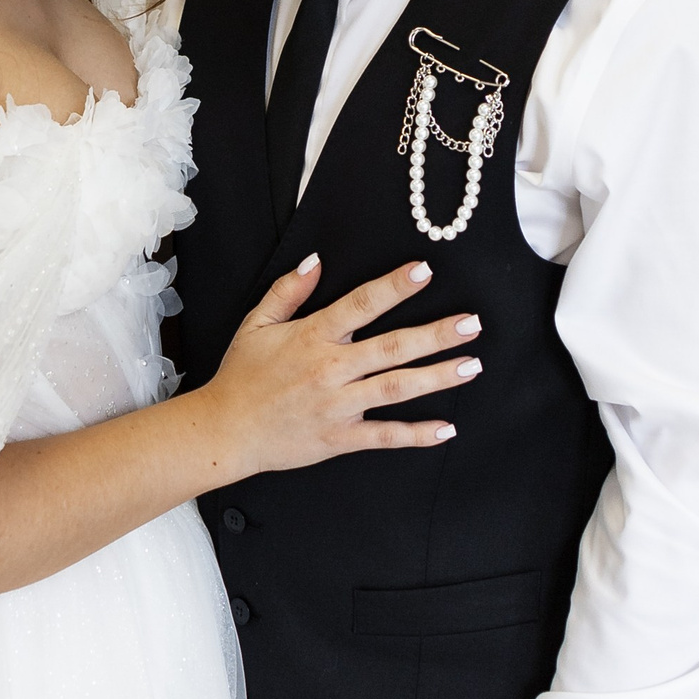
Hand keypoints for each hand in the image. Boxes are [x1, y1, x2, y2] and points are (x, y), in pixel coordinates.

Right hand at [202, 256, 481, 476]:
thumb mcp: (256, 324)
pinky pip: (384, 435)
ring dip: (436, 377)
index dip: (393, 287)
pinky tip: (446, 428)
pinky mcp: (340, 437)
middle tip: (472, 324)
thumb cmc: (242, 376)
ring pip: (395, 388)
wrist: (226, 429)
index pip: (360, 305)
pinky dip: (416, 434)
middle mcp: (330, 369)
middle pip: (391, 347)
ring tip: (471, 366)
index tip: (424, 271)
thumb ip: (288, 291)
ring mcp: (337, 405)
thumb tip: (315, 261)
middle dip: (435, 334)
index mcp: (312, 337)